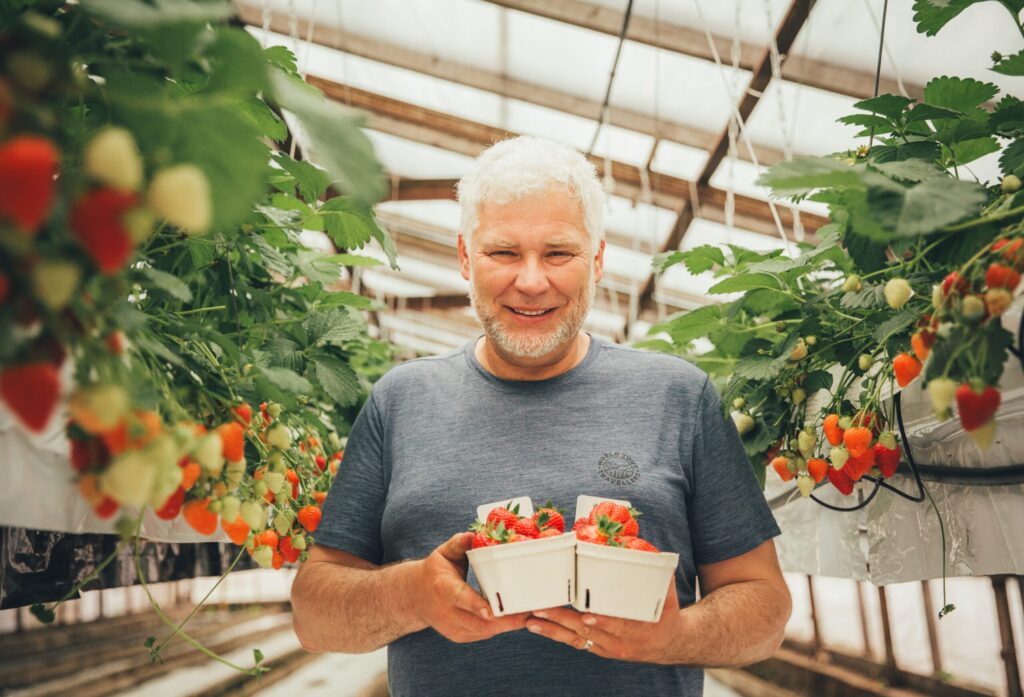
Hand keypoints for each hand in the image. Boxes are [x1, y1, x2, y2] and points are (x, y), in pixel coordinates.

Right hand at [411, 532, 529, 642]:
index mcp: (442, 587)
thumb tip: (472, 535)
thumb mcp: (444, 553)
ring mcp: (452, 628)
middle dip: (505, 620)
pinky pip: (483, 634)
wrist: (415, 597)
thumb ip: (459, 543)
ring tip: (529, 615)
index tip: (493, 610)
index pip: (460, 597)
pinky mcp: (459, 636)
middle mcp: (446, 612)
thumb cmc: (436, 571)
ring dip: (507, 625)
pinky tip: (516, 619)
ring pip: (484, 632)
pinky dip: (500, 628)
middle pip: (478, 622)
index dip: (476, 605)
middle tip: (529, 611)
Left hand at [525, 579, 683, 663]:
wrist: (668, 643)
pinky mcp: (596, 648)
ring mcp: (606, 648)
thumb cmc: (665, 613)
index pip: (620, 626)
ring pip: (576, 639)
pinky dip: (555, 633)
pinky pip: (573, 642)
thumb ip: (658, 573)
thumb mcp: (666, 594)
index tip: (588, 615)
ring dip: (553, 628)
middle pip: (588, 632)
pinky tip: (537, 625)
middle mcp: (619, 642)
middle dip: (564, 621)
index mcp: (639, 629)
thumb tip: (646, 547)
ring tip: (532, 618)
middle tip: (543, 609)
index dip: (604, 621)